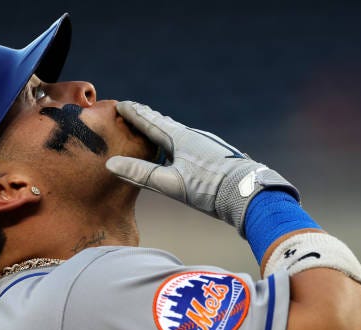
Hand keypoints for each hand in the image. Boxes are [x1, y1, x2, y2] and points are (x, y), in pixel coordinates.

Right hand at [106, 101, 298, 234]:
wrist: (250, 194)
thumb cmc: (209, 189)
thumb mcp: (172, 184)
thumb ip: (141, 174)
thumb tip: (111, 164)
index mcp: (181, 138)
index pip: (150, 122)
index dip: (134, 114)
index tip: (120, 104)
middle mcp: (194, 136)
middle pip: (164, 124)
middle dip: (147, 118)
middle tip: (132, 110)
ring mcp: (207, 144)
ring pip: (178, 133)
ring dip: (162, 129)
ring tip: (153, 128)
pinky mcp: (215, 155)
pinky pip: (189, 142)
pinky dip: (176, 141)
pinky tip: (180, 150)